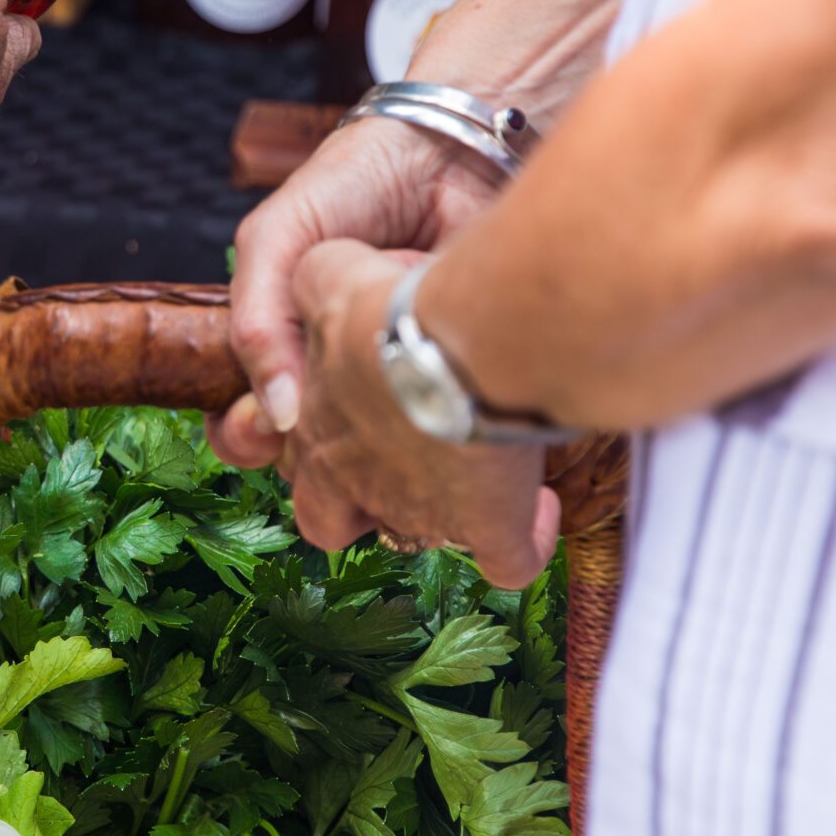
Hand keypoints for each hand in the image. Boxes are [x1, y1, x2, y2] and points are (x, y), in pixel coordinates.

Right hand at [210, 118, 504, 469]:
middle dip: (316, 452)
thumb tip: (278, 418)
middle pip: (315, 459)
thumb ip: (255, 320)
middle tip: (331, 424)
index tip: (270, 431)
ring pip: (381, 460)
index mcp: (288, 350)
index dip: (250, 440)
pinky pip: (449, 427)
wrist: (451, 146)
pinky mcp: (463, 380)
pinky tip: (435, 368)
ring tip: (388, 385)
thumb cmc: (355, 184)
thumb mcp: (277, 240)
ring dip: (377, 437)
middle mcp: (343, 380)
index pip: (252, 428)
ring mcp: (402, 385)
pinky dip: (437, 404)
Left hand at [272, 237, 558, 591]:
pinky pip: (510, 559)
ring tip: (469, 470)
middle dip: (357, 496)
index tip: (360, 412)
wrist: (469, 342)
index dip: (319, 441)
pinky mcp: (489, 524)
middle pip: (331, 516)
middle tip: (397, 453)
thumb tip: (316, 280)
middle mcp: (358, 481)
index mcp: (317, 427)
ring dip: (439, 509)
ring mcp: (423, 511)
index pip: (295, 457)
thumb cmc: (395, 308)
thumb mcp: (330, 276)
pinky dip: (526, 538)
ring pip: (418, 533)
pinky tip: (539, 508)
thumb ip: (311, 280)